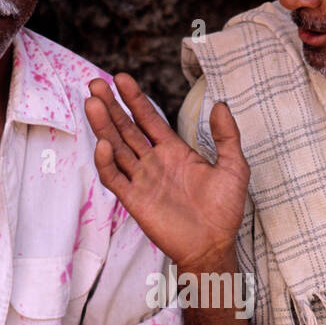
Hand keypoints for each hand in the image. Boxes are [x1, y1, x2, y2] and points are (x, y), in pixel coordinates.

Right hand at [84, 73, 249, 272]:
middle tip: (95, 84)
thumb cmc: (225, 210)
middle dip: (111, 106)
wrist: (214, 246)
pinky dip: (106, 162)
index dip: (135, 99)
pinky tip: (102, 143)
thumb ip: (227, 136)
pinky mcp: (134, 201)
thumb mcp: (234, 167)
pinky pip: (115, 178)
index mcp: (174, 151)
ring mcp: (142, 180)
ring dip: (103, 126)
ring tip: (92, 103)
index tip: (121, 78)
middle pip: (126, 128)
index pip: (149, 119)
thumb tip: (220, 105)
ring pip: (116, 148)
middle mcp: (154, 162)